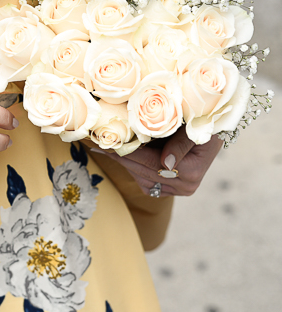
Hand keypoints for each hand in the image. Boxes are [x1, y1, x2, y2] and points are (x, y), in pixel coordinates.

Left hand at [91, 126, 222, 196]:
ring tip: (105, 149)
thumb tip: (165, 164)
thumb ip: (180, 144)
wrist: (214, 129)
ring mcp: (179, 190)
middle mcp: (186, 186)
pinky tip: (121, 156)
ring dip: (124, 163)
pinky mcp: (172, 189)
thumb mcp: (195, 127)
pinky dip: (133, 169)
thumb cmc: (204, 121)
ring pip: (142, 178)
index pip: (150, 162)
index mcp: (191, 172)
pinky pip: (146, 182)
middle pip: (143, 171)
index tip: (106, 145)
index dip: (127, 153)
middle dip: (120, 157)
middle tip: (97, 145)